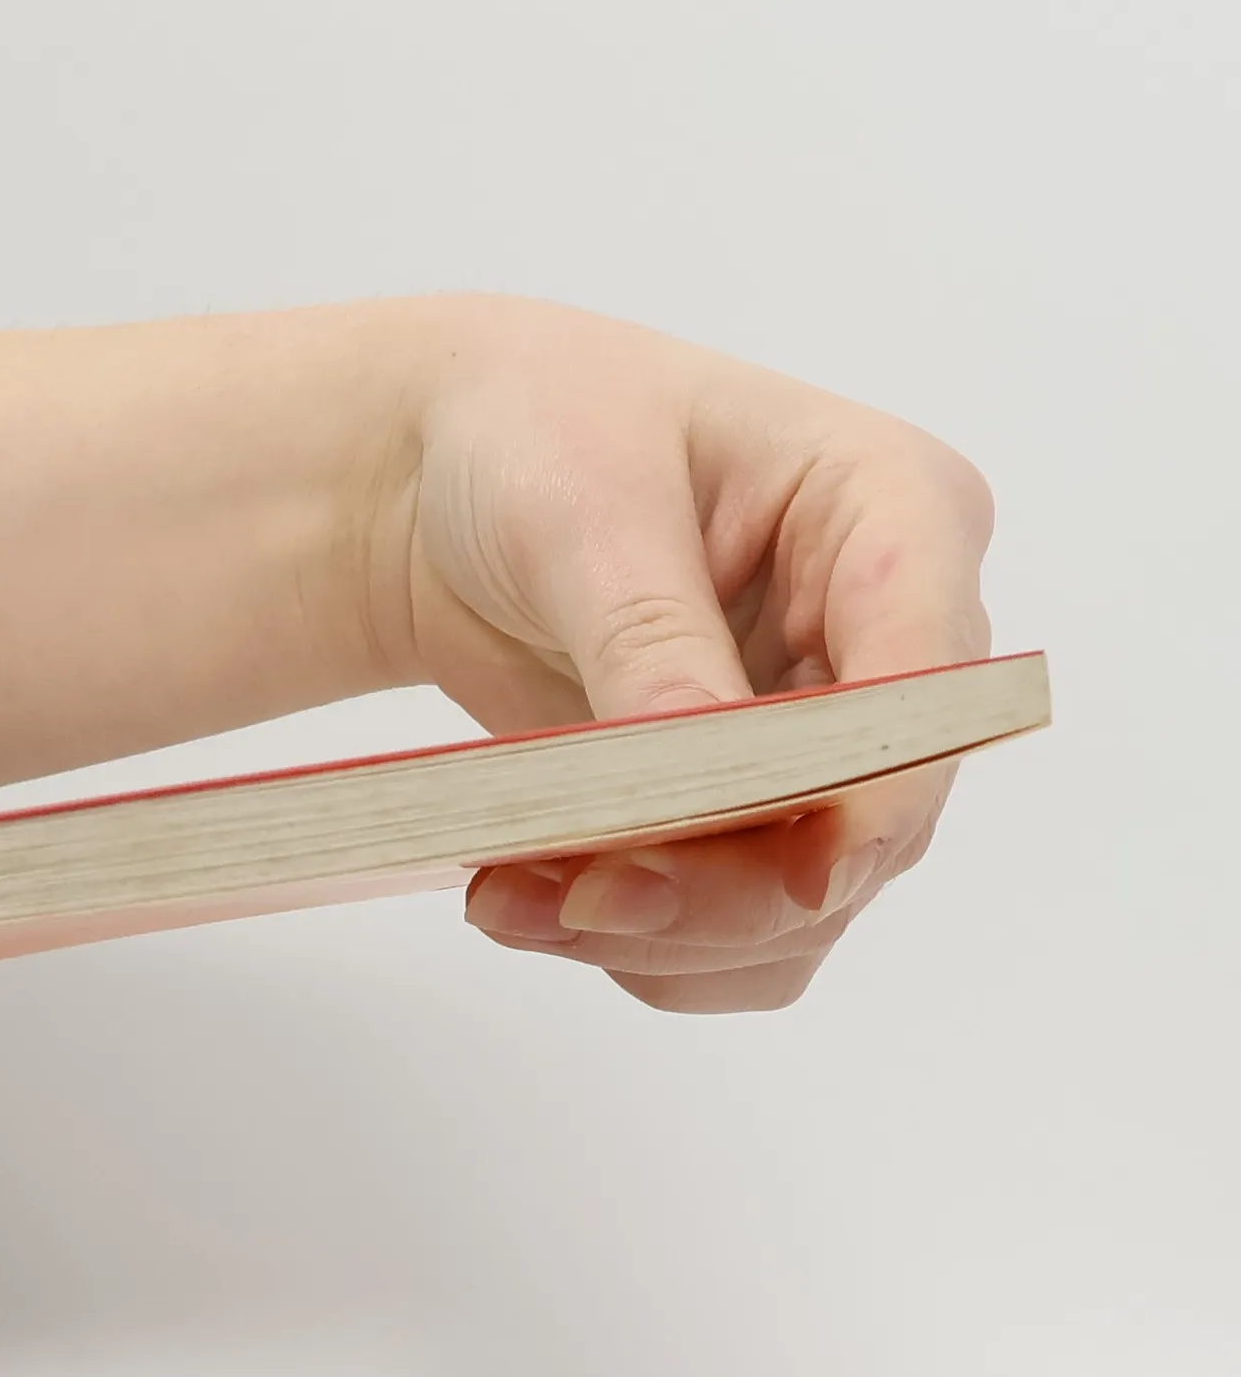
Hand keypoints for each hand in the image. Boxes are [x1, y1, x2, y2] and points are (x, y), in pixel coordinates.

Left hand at [375, 298, 993, 1012]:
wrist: (444, 483)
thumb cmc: (534, 432)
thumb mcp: (583, 510)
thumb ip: (651, 643)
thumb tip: (705, 777)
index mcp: (892, 514)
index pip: (932, 680)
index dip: (878, 793)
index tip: (798, 877)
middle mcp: (882, 644)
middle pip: (869, 828)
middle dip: (727, 891)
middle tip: (579, 900)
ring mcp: (820, 745)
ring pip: (800, 909)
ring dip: (662, 935)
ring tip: (513, 900)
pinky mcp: (744, 816)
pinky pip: (729, 934)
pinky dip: (636, 944)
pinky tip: (533, 903)